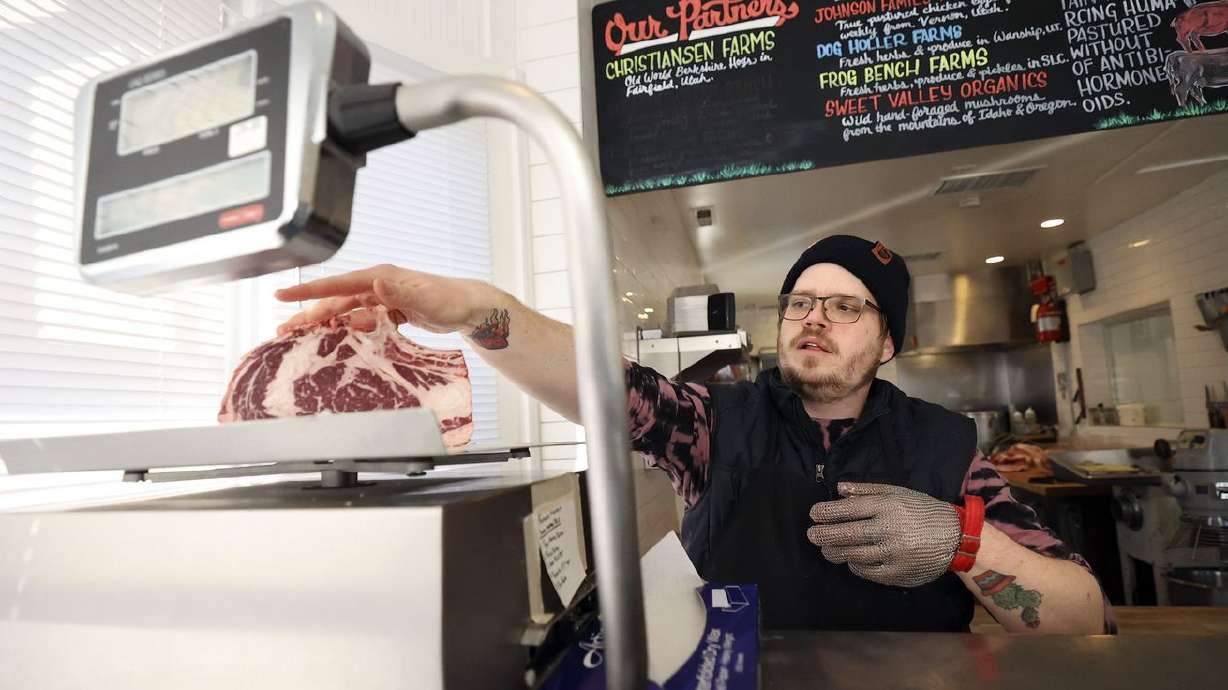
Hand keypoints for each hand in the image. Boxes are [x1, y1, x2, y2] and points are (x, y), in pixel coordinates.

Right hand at [274, 264, 491, 336]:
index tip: (283, 295)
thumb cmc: (451, 301)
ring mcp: (382, 299)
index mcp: (381, 278)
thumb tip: (376, 283)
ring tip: (299, 337)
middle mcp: (377, 285)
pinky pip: (360, 321)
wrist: (469, 308)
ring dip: (324, 324)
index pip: (338, 284)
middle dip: (308, 313)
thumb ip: (401, 293)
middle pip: (335, 300)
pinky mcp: (388, 312)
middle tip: (283, 329)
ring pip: (345, 312)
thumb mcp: (426, 300)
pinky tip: (333, 341)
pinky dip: (346, 330)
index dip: (310, 292)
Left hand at [807, 482, 960, 587]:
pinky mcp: (898, 573)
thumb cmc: (923, 511)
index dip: (827, 512)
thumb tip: (839, 489)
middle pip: (847, 534)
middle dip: (824, 534)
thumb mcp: (899, 492)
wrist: (956, 538)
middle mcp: (889, 529)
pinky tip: (850, 560)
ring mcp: (893, 553)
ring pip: (853, 554)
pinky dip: (855, 565)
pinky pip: (868, 571)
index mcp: (888, 506)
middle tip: (811, 534)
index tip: (813, 514)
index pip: (848, 509)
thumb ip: (868, 490)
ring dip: (834, 552)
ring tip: (826, 549)